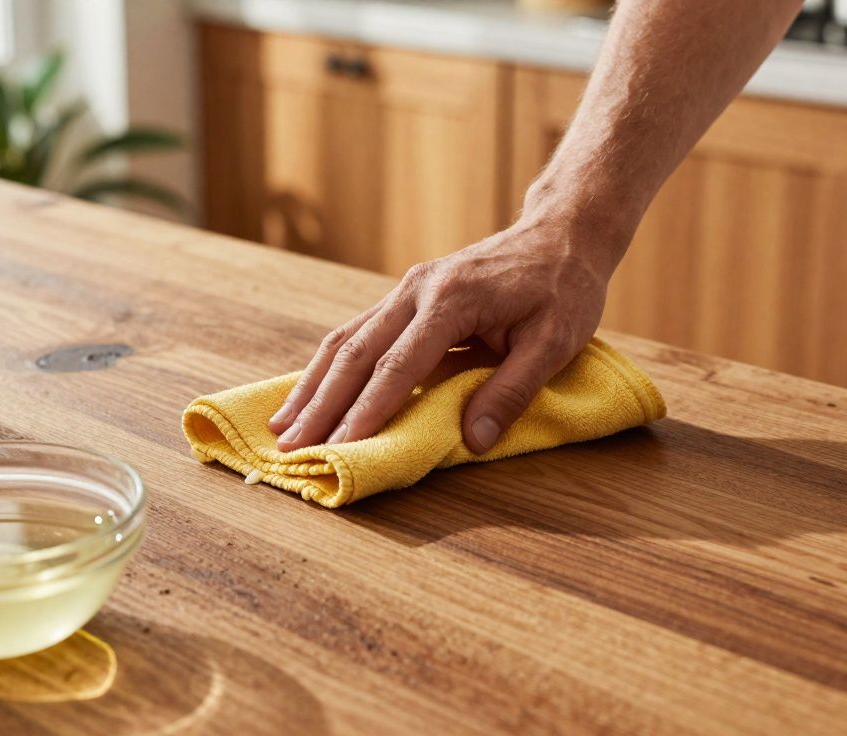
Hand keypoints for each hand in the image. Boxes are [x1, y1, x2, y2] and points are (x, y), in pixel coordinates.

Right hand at [267, 219, 618, 453]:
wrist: (559, 235)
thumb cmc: (563, 289)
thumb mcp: (555, 343)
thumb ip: (512, 391)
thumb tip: (475, 441)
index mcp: (451, 300)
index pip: (398, 365)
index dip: (367, 411)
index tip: (340, 449)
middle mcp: (416, 290)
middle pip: (355, 353)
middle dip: (321, 405)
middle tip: (291, 448)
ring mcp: (406, 290)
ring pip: (345, 340)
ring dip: (312, 387)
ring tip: (283, 427)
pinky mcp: (404, 297)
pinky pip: (355, 333)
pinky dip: (327, 368)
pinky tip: (310, 395)